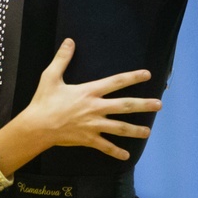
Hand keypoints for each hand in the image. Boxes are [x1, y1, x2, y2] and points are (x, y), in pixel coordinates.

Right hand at [24, 38, 159, 160]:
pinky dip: (116, 152)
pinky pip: (105, 146)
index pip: (115, 82)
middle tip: (159, 104)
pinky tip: (126, 155)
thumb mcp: (51, 76)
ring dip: (135, 130)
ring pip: (120, 128)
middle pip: (125, 106)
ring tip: (148, 131)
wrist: (38, 126)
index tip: (147, 74)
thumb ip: (62, 59)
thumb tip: (69, 41)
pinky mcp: (88, 139)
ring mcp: (93, 125)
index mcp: (89, 91)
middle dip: (143, 105)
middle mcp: (95, 108)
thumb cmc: (44, 101)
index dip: (132, 77)